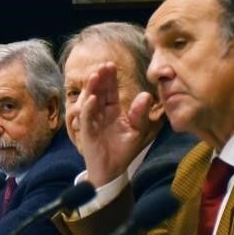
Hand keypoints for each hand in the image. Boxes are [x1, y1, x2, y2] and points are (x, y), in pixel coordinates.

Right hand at [72, 62, 153, 186]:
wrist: (112, 170)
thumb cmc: (124, 150)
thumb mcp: (138, 130)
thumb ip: (141, 113)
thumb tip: (146, 95)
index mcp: (112, 110)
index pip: (110, 91)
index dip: (110, 78)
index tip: (111, 64)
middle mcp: (100, 113)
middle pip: (99, 91)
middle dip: (100, 78)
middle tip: (104, 65)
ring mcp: (92, 121)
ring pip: (90, 101)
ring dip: (92, 88)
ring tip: (96, 76)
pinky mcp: (87, 131)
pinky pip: (87, 117)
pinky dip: (89, 108)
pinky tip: (93, 98)